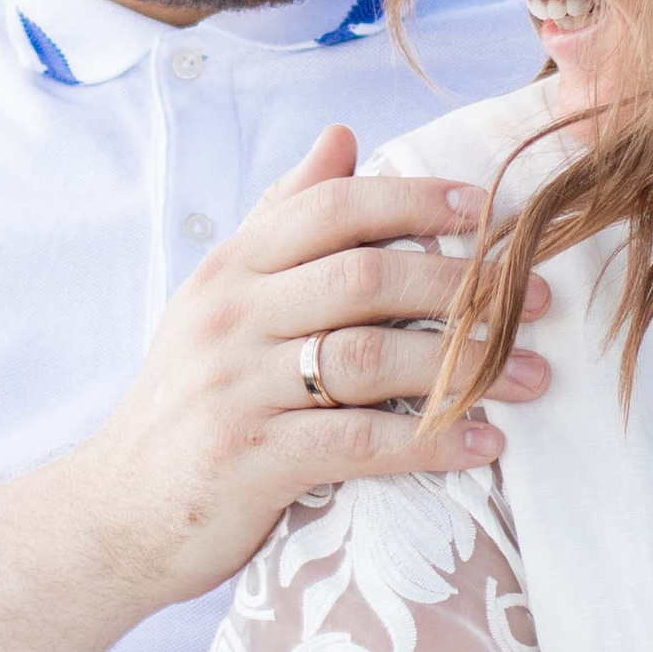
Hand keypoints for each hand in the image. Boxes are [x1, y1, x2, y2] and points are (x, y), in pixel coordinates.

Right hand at [71, 123, 550, 611]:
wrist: (116, 516)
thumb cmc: (188, 403)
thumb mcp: (220, 300)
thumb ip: (283, 220)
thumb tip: (341, 136)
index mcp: (230, 268)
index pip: (331, 208)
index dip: (414, 200)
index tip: (488, 208)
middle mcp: (230, 316)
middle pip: (365, 276)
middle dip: (463, 283)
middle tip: (536, 298)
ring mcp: (237, 387)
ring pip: (371, 356)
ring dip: (467, 366)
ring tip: (536, 377)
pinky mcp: (251, 459)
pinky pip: (360, 441)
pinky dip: (431, 440)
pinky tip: (485, 443)